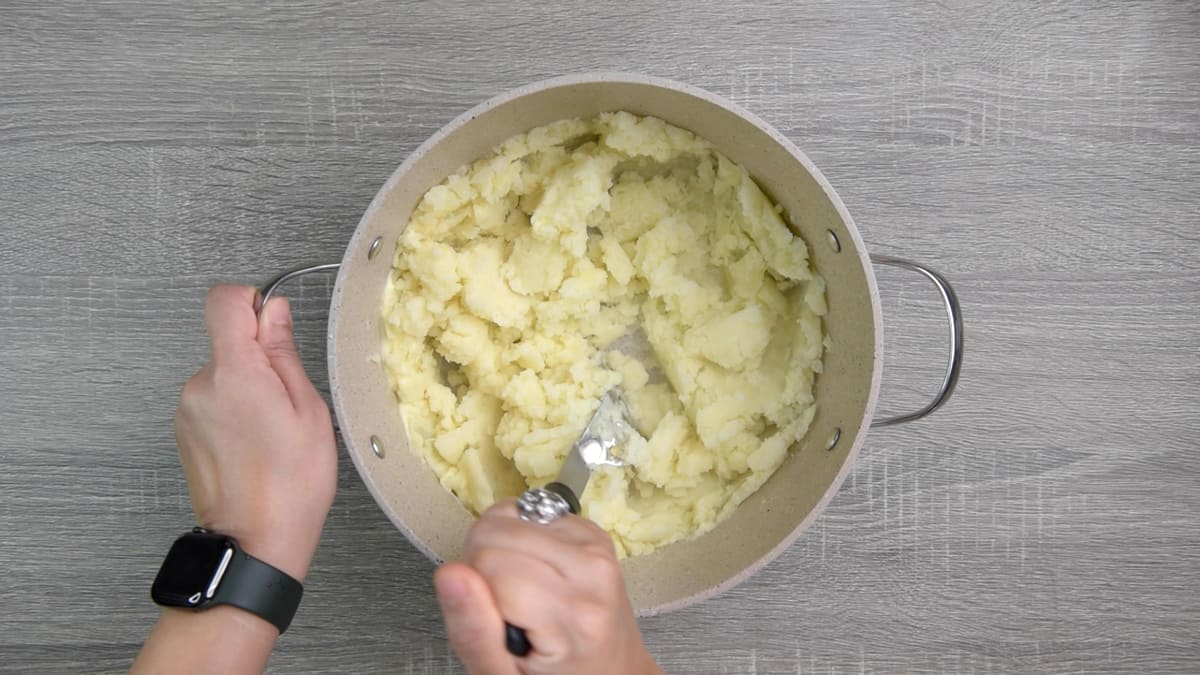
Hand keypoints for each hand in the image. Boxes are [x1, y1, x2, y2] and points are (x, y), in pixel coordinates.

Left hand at [174, 285, 336, 580]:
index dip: (251, 302)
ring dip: (247, 389)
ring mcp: (187, 411)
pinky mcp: (184, 432)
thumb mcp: (309, 410)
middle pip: (226, 342)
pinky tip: (256, 445)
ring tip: (273, 431)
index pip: (224, 301)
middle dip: (259, 359)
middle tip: (288, 402)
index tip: (272, 324)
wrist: (256, 541)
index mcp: (235, 374)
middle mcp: (200, 387)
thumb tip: (273, 312)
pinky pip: (212, 402)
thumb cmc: (292, 484)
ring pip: (222, 374)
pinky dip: (234, 412)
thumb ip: (284, 353)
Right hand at [434, 499, 663, 674]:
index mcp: (572, 613)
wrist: (612, 672)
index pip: (489, 561)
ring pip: (513, 515)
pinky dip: (524, 539)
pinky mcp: (593, 532)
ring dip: (505, 549)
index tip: (494, 618)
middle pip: (499, 530)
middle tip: (504, 605)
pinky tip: (537, 573)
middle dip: (485, 563)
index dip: (474, 588)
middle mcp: (592, 571)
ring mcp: (596, 547)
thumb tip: (451, 573)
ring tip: (521, 592)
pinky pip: (533, 512)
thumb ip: (473, 631)